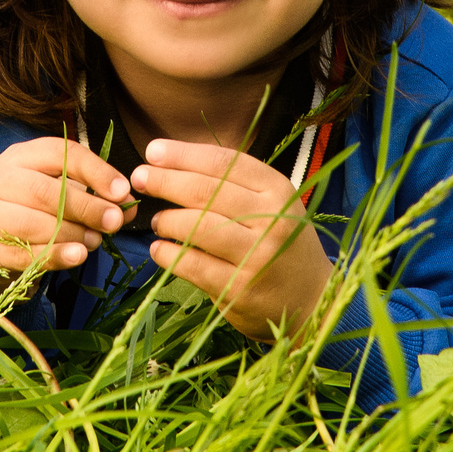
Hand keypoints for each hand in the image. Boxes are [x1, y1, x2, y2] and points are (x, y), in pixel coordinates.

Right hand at [0, 138, 130, 276]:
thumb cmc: (28, 210)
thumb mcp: (58, 192)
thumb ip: (92, 195)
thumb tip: (130, 204)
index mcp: (20, 156)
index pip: (60, 153)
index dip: (94, 171)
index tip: (122, 190)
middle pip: (45, 190)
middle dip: (86, 206)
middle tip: (114, 221)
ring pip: (32, 222)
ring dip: (71, 233)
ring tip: (95, 242)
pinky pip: (22, 253)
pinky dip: (53, 255)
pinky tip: (76, 256)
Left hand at [134, 140, 333, 340]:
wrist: (313, 300)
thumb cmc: (282, 243)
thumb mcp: (273, 204)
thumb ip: (235, 184)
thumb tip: (173, 161)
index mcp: (278, 190)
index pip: (224, 163)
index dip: (183, 154)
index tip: (153, 151)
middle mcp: (271, 219)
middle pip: (206, 191)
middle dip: (165, 181)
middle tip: (139, 178)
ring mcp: (257, 256)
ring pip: (197, 227)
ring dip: (166, 220)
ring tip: (156, 220)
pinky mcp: (241, 289)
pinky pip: (193, 265)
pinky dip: (168, 254)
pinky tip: (159, 249)